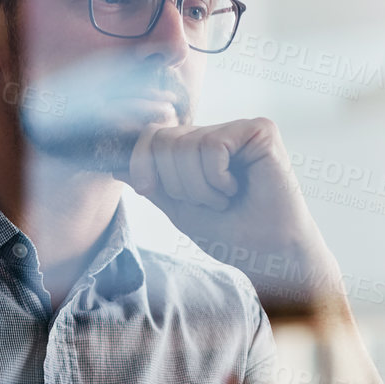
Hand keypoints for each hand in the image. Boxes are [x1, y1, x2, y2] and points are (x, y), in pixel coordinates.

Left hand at [124, 118, 340, 310]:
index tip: (146, 188)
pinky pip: (212, 146)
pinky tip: (237, 189)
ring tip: (224, 200)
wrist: (269, 255)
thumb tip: (115, 163)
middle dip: (175, 183)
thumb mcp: (179, 206)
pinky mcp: (261, 130)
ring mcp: (240, 128)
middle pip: (165, 139)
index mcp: (200, 147)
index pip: (153, 134)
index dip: (141, 159)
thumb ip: (152, 181)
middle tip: (206, 203)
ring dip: (199, 188)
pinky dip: (217, 179)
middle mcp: (219, 131)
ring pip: (186, 145)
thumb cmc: (230, 234)